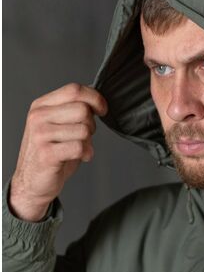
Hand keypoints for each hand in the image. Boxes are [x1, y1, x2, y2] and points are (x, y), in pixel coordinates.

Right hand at [10, 83, 107, 221]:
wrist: (32, 181)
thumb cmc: (50, 152)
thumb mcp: (58, 124)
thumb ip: (73, 109)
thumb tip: (96, 98)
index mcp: (42, 105)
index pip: (74, 90)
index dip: (95, 98)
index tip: (102, 109)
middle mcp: (39, 117)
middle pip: (82, 109)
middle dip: (91, 124)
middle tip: (83, 136)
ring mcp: (40, 134)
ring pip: (83, 129)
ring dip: (88, 141)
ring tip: (77, 148)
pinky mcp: (46, 153)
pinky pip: (79, 147)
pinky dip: (86, 153)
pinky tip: (80, 156)